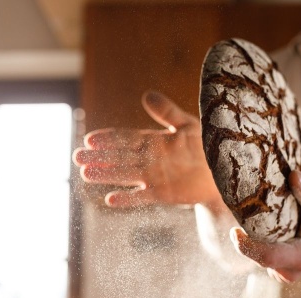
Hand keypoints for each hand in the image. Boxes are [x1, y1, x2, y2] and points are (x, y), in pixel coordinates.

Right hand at [73, 90, 221, 207]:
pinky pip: (142, 196)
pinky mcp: (163, 194)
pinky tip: (110, 200)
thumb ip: (167, 112)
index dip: (108, 138)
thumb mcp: (188, 124)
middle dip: (99, 157)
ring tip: (85, 173)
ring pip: (125, 175)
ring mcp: (154, 177)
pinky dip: (127, 199)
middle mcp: (150, 159)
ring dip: (106, 175)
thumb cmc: (208, 145)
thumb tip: (146, 95)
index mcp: (154, 141)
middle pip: (119, 157)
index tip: (90, 138)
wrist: (224, 171)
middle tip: (77, 157)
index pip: (126, 138)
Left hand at [230, 170, 300, 282]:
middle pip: (258, 256)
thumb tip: (294, 175)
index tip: (234, 232)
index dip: (249, 247)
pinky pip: (258, 257)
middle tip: (239, 213)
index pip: (269, 257)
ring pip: (256, 257)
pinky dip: (254, 242)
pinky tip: (257, 228)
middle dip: (245, 239)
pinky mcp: (275, 270)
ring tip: (249, 218)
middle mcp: (289, 271)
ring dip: (249, 239)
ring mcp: (281, 273)